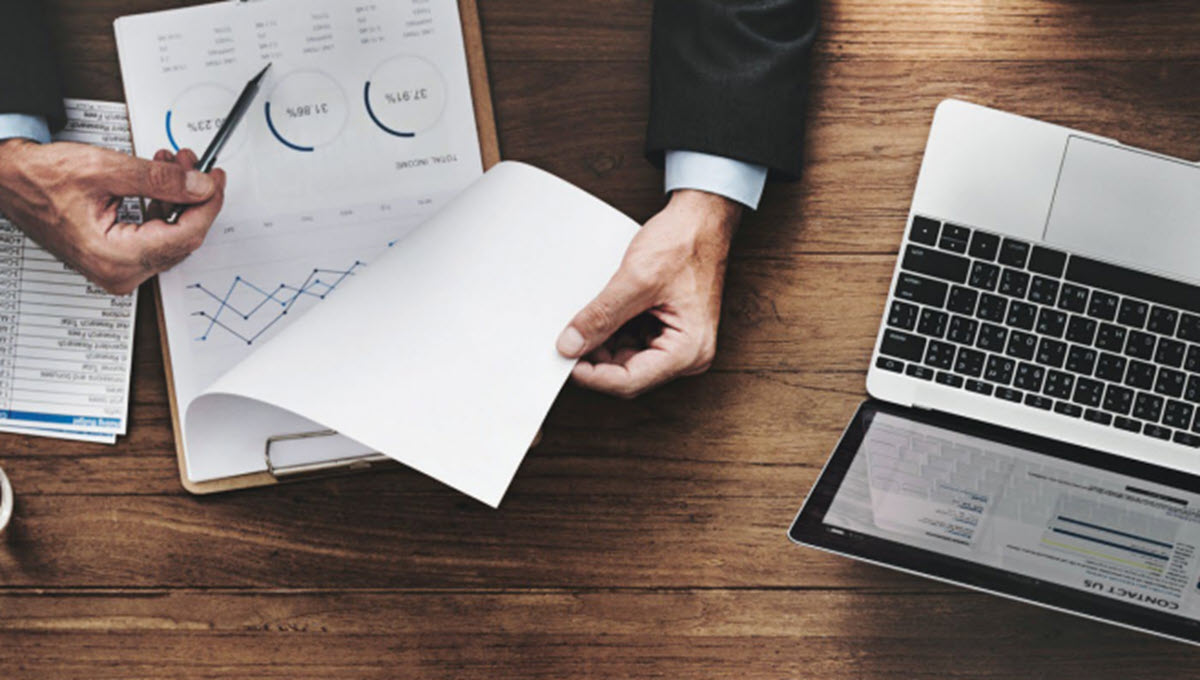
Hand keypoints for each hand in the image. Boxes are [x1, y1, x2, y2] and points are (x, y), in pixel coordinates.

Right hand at [0, 140, 225, 294]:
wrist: (10, 180)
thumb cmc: (40, 179)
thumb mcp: (106, 169)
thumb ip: (160, 180)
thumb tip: (199, 186)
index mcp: (115, 258)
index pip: (185, 236)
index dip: (207, 205)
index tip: (216, 180)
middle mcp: (118, 272)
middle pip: (181, 238)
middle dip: (192, 197)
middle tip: (197, 165)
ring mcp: (118, 269)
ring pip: (170, 235)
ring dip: (177, 198)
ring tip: (174, 163)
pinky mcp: (116, 259)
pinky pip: (154, 235)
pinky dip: (161, 206)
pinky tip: (160, 180)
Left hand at [556, 189, 741, 397]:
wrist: (702, 217)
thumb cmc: (686, 242)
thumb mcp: (636, 279)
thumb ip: (602, 315)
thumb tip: (571, 344)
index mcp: (688, 350)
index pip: (630, 381)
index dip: (593, 375)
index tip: (566, 360)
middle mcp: (687, 353)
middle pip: (627, 373)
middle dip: (596, 358)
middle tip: (567, 340)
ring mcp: (678, 342)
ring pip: (626, 359)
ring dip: (602, 344)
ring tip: (583, 321)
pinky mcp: (667, 329)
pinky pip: (632, 341)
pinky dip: (611, 332)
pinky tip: (599, 315)